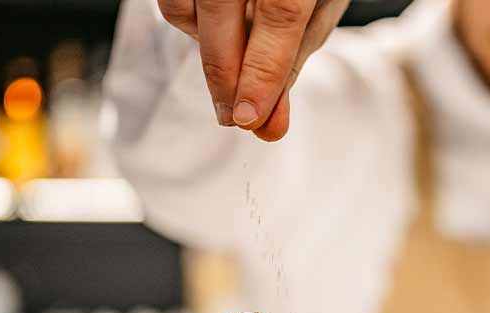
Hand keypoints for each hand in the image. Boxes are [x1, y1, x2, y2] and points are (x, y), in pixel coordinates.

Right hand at [157, 0, 349, 139]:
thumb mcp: (317, 7)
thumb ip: (291, 60)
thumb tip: (269, 123)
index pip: (281, 12)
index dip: (262, 71)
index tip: (250, 118)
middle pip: (221, 11)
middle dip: (226, 76)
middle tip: (235, 119)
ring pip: (184, 7)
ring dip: (207, 49)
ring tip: (235, 64)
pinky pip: (172, 0)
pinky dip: (192, 26)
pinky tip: (219, 31)